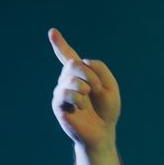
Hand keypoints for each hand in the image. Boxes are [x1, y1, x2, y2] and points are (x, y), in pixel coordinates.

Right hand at [49, 29, 121, 150]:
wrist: (102, 132)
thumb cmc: (106, 111)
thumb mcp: (110, 86)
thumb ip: (99, 69)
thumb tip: (80, 62)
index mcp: (80, 74)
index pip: (68, 56)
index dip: (60, 44)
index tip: (52, 32)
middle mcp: (68, 81)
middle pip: (73, 63)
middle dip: (89, 74)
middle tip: (97, 88)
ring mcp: (61, 92)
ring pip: (70, 78)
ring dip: (85, 86)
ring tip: (88, 97)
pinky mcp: (58, 105)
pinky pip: (65, 92)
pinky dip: (77, 98)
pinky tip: (80, 106)